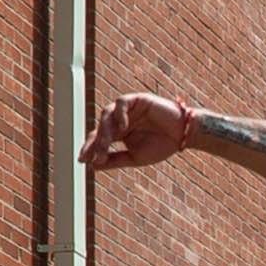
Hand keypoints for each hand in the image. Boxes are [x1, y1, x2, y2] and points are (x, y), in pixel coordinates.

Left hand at [79, 93, 195, 171]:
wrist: (183, 135)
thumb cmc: (162, 146)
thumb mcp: (135, 157)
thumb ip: (115, 160)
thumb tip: (93, 166)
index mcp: (119, 133)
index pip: (98, 139)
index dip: (90, 149)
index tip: (82, 161)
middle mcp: (120, 119)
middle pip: (100, 128)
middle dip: (96, 143)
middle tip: (94, 156)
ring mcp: (127, 109)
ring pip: (106, 116)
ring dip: (105, 131)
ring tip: (106, 144)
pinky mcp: (137, 100)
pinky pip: (121, 103)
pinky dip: (120, 114)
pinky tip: (123, 127)